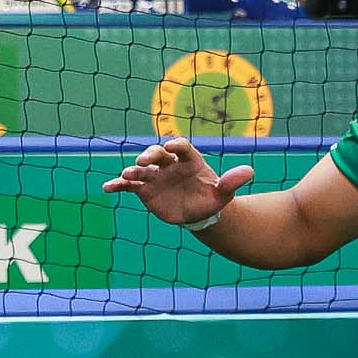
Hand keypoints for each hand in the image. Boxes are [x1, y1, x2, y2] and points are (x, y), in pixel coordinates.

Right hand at [104, 136, 254, 226]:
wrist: (198, 212)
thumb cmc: (211, 198)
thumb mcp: (224, 193)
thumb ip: (232, 181)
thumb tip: (250, 171)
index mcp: (188, 159)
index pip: (181, 147)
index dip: (176, 145)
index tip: (172, 147)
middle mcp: (169, 164)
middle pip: (158, 154)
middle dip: (150, 155)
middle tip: (144, 160)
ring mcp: (155, 175)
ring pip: (141, 169)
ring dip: (133, 171)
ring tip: (127, 175)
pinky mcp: (144, 189)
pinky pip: (128, 185)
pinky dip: (117, 185)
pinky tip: (107, 187)